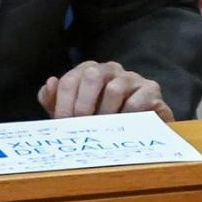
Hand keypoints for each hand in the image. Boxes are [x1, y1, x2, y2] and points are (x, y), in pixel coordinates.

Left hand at [37, 61, 174, 121]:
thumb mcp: (73, 114)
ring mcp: (132, 77)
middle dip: (83, 104)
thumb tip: (50, 82)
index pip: (70, 80)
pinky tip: (125, 127)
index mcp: (88, 71)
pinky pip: (137, 101)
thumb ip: (54, 100)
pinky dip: (128, 116)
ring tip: (105, 130)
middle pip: (91, 75)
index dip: (63, 103)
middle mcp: (110, 69)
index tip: (64, 125)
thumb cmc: (101, 120)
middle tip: (83, 125)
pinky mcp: (151, 89)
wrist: (140, 132)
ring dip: (106, 113)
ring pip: (114, 89)